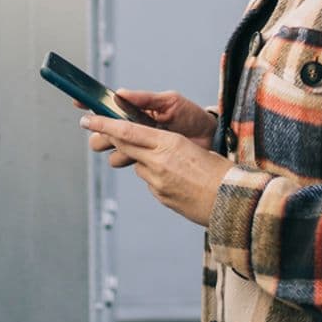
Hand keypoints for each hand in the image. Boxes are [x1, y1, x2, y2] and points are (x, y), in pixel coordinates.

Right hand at [68, 91, 216, 166]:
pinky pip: (125, 161)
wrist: (210, 138)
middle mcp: (131, 128)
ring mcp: (137, 146)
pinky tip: (140, 155)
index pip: (106, 107)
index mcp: (134, 110)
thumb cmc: (190, 115)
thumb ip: (145, 98)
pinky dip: (127, 158)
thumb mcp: (170, 101)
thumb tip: (120, 93)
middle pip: (101, 132)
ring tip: (130, 145)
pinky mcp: (144, 161)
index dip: (89, 103)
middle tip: (108, 133)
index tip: (77, 101)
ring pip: (110, 149)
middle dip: (100, 132)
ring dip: (115, 147)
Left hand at [80, 114, 233, 226]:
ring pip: (140, 165)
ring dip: (147, 162)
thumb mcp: (193, 148)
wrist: (233, 201)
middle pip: (125, 146)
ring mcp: (157, 183)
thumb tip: (152, 152)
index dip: (105, 125)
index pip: (129, 131)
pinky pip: (152, 182)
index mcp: (169, 143)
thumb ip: (169, 147)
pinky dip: (160, 178)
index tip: (87, 120)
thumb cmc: (220, 170)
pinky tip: (181, 181)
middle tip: (94, 130)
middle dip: (108, 137)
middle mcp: (158, 163)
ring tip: (176, 166)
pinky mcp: (161, 197)